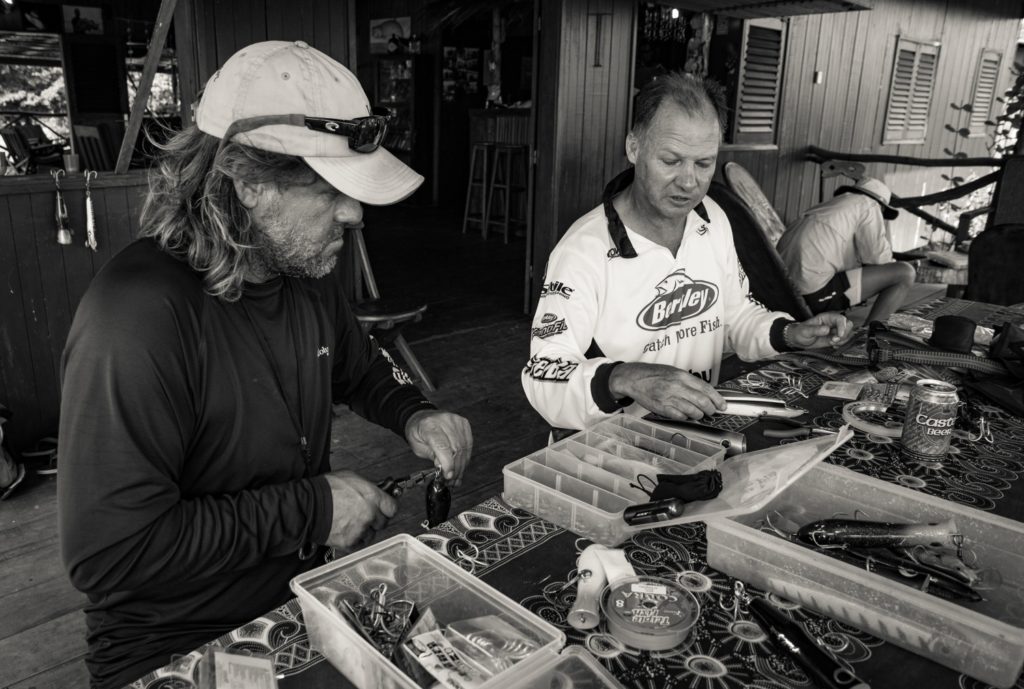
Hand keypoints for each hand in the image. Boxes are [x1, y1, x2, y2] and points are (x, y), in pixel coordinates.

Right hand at [321, 471, 397, 550]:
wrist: (308, 506)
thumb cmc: (326, 489)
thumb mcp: (351, 478)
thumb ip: (368, 488)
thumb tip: (376, 491)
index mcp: (373, 496)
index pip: (392, 508)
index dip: (387, 508)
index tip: (384, 509)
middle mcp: (370, 514)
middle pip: (383, 522)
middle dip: (375, 519)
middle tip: (364, 515)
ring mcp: (361, 529)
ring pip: (371, 535)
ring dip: (365, 530)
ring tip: (351, 523)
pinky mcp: (350, 542)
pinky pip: (359, 544)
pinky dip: (354, 539)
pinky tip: (346, 530)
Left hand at [405, 410, 472, 483]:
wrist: (422, 418)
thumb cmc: (418, 432)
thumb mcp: (418, 447)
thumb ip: (432, 456)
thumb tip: (445, 467)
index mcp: (429, 425)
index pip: (442, 446)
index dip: (448, 463)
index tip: (448, 476)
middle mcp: (444, 420)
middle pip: (455, 448)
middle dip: (455, 468)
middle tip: (451, 480)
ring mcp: (456, 421)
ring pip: (464, 448)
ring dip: (461, 465)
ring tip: (456, 476)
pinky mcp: (464, 423)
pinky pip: (468, 444)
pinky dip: (465, 457)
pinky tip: (461, 466)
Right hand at [609, 362, 726, 419]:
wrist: (633, 378)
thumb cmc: (653, 374)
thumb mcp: (673, 372)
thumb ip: (688, 381)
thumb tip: (705, 392)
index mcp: (681, 376)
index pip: (706, 388)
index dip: (717, 399)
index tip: (722, 405)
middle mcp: (677, 386)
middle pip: (702, 401)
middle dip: (711, 409)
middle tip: (712, 411)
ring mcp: (669, 398)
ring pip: (693, 411)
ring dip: (699, 415)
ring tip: (698, 414)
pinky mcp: (662, 408)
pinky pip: (680, 417)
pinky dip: (686, 418)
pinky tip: (685, 415)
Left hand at [786, 313, 852, 348]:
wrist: (799, 340)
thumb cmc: (800, 332)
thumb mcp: (806, 331)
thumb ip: (816, 330)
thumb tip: (826, 329)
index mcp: (826, 317)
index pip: (840, 319)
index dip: (842, 326)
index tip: (839, 335)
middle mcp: (832, 323)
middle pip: (848, 325)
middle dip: (844, 333)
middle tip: (834, 339)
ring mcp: (834, 331)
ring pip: (847, 333)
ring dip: (842, 339)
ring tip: (831, 342)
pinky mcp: (834, 338)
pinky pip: (844, 340)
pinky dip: (841, 343)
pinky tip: (832, 344)